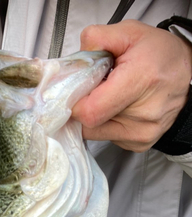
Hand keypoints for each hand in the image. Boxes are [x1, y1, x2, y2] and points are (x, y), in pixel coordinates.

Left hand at [71, 20, 191, 151]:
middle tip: (96, 89)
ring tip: (111, 96)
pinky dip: (106, 124)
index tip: (76, 91)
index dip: (75, 103)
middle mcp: (144, 114)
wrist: (187, 73)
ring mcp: (142, 133)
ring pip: (96, 133)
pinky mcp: (139, 144)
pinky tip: (119, 108)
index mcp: (140, 81)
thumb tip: (75, 59)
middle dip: (84, 106)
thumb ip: (97, 39)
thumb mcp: (130, 32)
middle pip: (90, 123)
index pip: (90, 112)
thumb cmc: (160, 55)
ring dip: (95, 116)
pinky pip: (108, 138)